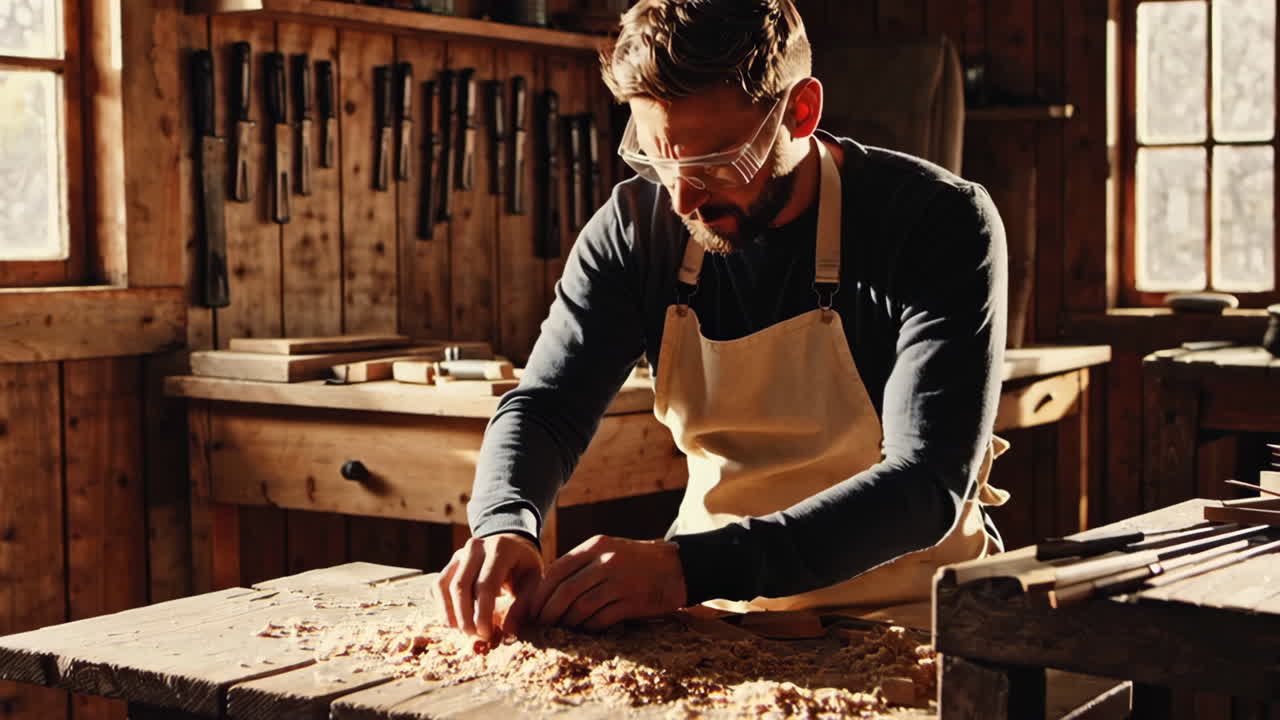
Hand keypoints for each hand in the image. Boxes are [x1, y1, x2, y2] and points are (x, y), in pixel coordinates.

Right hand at [436, 532, 543, 641]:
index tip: (486, 634)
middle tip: (474, 637)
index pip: (485, 585)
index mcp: (499, 549)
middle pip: (460, 586)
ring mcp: (458, 554)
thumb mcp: (533, 582)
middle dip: (464, 617)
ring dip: (450, 613)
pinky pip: (437, 587)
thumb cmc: (523, 567)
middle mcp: (475, 547)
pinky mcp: (449, 564)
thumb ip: (522, 606)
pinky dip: (443, 607)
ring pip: (443, 586)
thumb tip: (507, 633)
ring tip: (464, 631)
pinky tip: (455, 622)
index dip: (483, 613)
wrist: (512, 547)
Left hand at [525, 535, 686, 632]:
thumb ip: (581, 563)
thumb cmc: (636, 561)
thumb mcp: (608, 550)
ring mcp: (619, 582)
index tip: (532, 608)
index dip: (540, 593)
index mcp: (596, 546)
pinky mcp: (631, 602)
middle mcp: (606, 561)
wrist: (677, 568)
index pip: (556, 570)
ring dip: (567, 622)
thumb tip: (547, 588)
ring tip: (561, 629)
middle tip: (541, 625)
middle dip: (548, 612)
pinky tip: (584, 630)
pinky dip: (588, 627)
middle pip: (565, 591)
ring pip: (580, 607)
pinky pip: (600, 619)